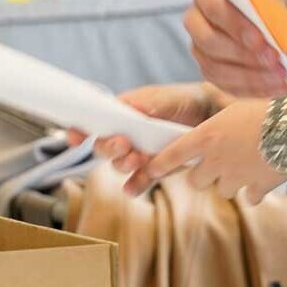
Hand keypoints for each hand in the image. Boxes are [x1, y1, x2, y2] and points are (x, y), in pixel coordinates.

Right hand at [87, 83, 219, 175]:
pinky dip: (134, 186)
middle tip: (123, 144)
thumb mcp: (164, 98)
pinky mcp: (154, 169)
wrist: (210, 117)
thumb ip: (145, 104)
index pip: (94, 124)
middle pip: (103, 148)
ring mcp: (138, 154)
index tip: (77, 136)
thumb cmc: (182, 101)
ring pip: (120, 165)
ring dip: (124, 164)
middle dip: (108, 148)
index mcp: (121, 115)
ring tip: (139, 158)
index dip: (80, 131)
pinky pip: (138, 182)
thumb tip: (126, 107)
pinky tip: (133, 187)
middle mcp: (126, 136)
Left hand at [127, 98, 286, 202]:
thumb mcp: (234, 109)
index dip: (158, 165)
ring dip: (231, 181)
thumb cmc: (267, 107)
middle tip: (218, 164)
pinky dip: (254, 189)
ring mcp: (236, 177)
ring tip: (248, 163)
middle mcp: (217, 159)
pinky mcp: (257, 188)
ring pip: (222, 190)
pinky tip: (264, 173)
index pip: (172, 156)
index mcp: (207, 136)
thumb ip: (217, 126)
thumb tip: (210, 135)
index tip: (150, 170)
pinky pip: (249, 197)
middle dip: (204, 175)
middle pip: (195, 181)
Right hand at [186, 0, 286, 100]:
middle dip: (242, 53)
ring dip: (251, 75)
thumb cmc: (278, 0)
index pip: (210, 3)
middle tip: (274, 58)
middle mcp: (197, 20)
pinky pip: (227, 86)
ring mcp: (203, 49)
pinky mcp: (214, 73)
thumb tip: (268, 16)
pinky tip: (278, 85)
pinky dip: (255, 87)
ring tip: (282, 74)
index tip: (260, 38)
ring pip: (216, 68)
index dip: (233, 23)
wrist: (286, 22)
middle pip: (208, 41)